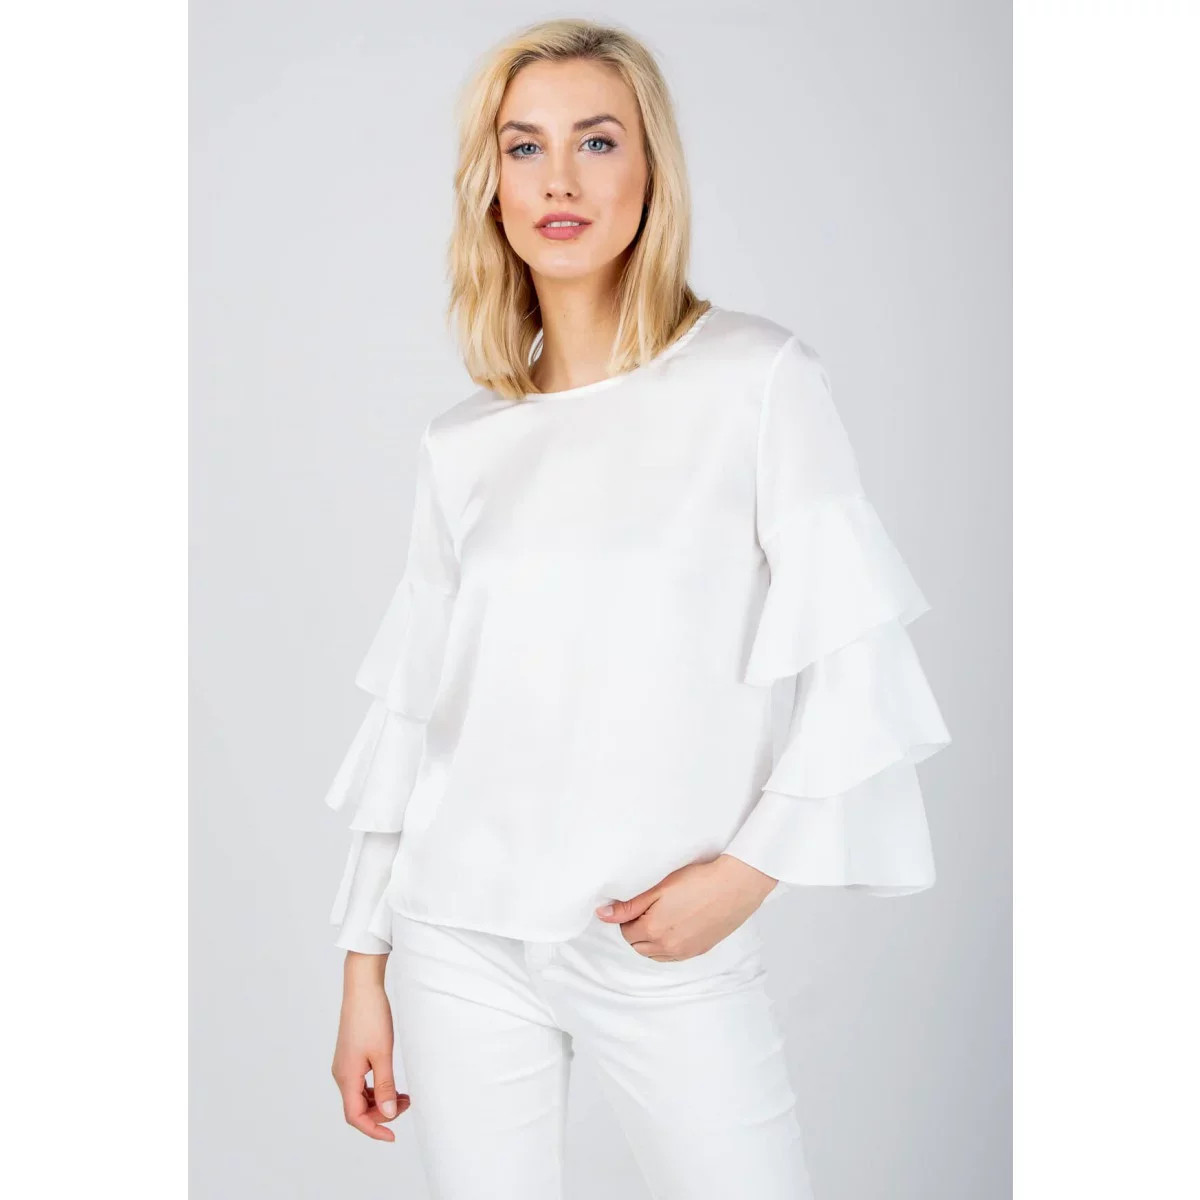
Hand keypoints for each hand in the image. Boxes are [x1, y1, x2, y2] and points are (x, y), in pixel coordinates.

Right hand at [331, 951, 409, 1140]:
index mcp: (346, 1077)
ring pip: (360, 1096)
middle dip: (381, 1114)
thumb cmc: (371, 1018)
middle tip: (407, 1104)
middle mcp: (341, 1074)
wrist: (362, 988)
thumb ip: (385, 1086)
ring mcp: (345, 1065)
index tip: (392, 1136)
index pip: (355, 1116)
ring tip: (404, 1096)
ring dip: (380, 1101)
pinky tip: (392, 1084)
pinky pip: (362, 1083)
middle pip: (357, 1108)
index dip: (373, 1129)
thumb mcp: (382, 1054)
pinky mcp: (351, 1056)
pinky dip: (377, 1088)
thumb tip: (386, 1115)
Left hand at [594, 854, 777, 960]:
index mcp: (653, 930)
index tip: (640, 903)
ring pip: (654, 955)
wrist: (734, 886)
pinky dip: (667, 947)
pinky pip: (673, 957)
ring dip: (651, 940)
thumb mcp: (658, 889)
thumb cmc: (697, 881)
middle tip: (649, 909)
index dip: (629, 917)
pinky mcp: (698, 951)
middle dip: (637, 930)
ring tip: (663, 917)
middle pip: (638, 946)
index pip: (626, 931)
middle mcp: (667, 947)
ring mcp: (684, 952)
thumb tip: (602, 915)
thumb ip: (629, 906)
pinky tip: (675, 928)